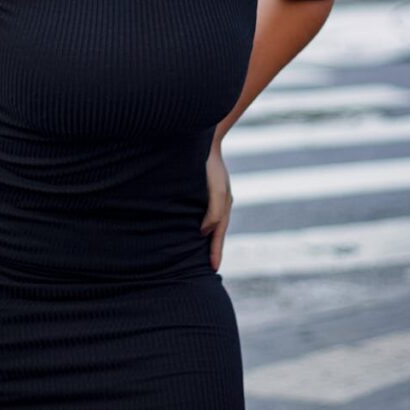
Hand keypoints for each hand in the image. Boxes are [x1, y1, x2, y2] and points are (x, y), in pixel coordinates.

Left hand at [200, 140, 233, 271]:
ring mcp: (208, 198)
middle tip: (207, 268)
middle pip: (214, 232)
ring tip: (195, 254)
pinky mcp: (198, 191)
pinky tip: (186, 229)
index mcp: (224, 206)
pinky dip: (195, 224)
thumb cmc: (211, 165)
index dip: (215, 252)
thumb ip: (213, 212)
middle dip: (211, 249)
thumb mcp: (216, 189)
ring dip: (202, 238)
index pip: (218, 235)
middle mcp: (217, 204)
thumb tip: (203, 232)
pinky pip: (197, 212)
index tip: (212, 269)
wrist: (203, 140)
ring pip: (206, 223)